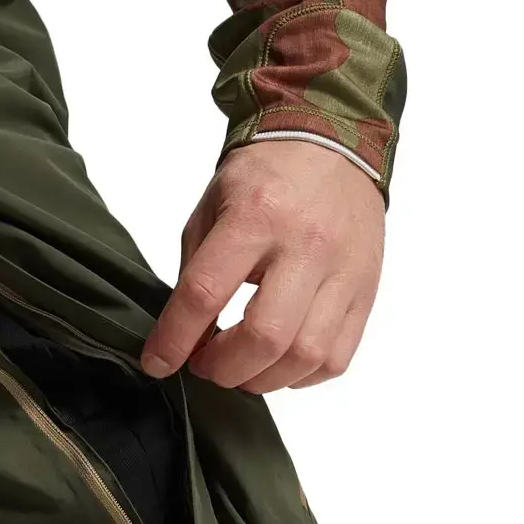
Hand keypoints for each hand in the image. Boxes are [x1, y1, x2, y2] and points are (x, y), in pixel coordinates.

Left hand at [140, 142, 384, 391]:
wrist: (332, 144)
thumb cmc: (263, 179)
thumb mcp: (210, 211)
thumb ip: (194, 273)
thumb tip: (183, 338)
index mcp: (255, 216)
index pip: (206, 293)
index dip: (175, 339)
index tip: (157, 363)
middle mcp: (305, 245)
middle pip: (264, 336)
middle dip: (223, 367)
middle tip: (204, 365)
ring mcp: (343, 271)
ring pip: (305, 355)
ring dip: (261, 379)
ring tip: (238, 369)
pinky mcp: (366, 291)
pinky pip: (336, 357)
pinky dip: (299, 376)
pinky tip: (276, 363)